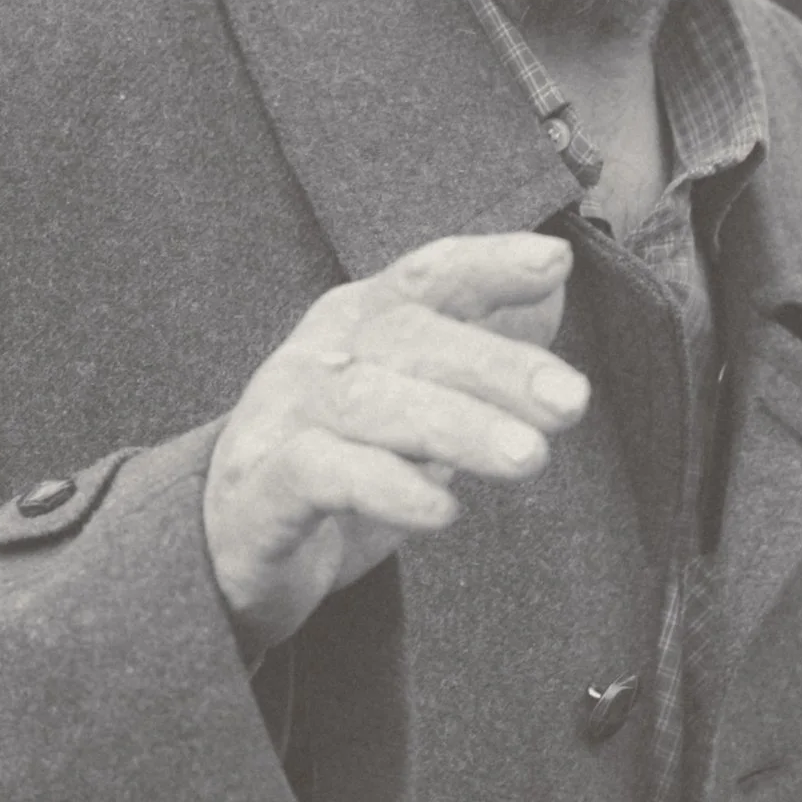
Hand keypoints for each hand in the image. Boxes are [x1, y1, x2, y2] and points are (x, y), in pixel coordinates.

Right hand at [202, 231, 587, 650]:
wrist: (231, 538)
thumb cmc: (339, 453)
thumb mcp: (413, 394)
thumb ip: (477, 347)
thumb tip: (554, 291)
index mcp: (360, 321)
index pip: (427, 276)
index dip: (487, 263)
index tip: (554, 262)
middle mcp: (319, 357)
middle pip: (408, 338)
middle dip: (494, 365)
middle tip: (570, 400)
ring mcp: (282, 417)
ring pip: (370, 404)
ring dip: (454, 426)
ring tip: (526, 456)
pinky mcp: (260, 489)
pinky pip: (321, 474)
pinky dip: (383, 486)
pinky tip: (441, 509)